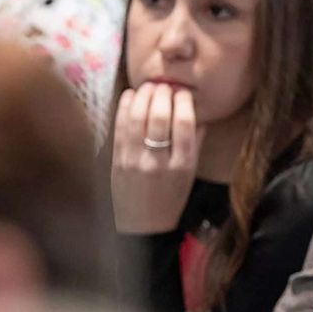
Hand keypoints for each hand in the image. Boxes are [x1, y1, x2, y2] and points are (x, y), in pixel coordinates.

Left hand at [111, 83, 204, 233]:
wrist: (142, 226)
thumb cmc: (170, 197)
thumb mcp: (189, 174)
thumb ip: (194, 143)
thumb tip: (196, 113)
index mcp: (182, 165)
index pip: (185, 124)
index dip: (184, 101)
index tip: (183, 92)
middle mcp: (159, 162)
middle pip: (160, 117)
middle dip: (163, 94)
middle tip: (165, 85)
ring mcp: (135, 161)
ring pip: (138, 118)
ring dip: (144, 95)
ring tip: (149, 86)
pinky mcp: (117, 161)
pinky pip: (120, 127)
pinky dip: (125, 107)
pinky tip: (130, 95)